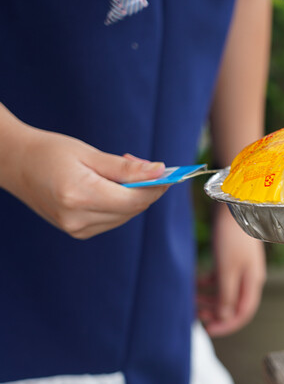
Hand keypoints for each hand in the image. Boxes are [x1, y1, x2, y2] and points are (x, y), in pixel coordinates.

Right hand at [0, 126, 167, 238]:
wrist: (15, 164)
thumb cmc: (51, 152)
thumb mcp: (89, 154)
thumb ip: (126, 168)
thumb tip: (159, 171)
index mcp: (79, 195)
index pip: (134, 199)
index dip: (156, 187)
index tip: (167, 172)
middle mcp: (77, 218)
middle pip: (132, 209)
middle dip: (146, 189)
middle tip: (142, 164)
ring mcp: (76, 229)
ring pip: (125, 216)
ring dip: (132, 196)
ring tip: (118, 172)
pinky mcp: (78, 232)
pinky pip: (113, 220)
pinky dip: (119, 204)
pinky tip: (108, 187)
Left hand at [198, 205, 266, 336]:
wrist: (234, 205)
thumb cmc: (232, 237)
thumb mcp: (227, 270)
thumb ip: (226, 295)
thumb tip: (224, 317)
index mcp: (253, 282)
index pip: (243, 313)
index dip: (226, 325)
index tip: (208, 330)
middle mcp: (249, 277)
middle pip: (234, 304)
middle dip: (215, 313)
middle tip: (196, 317)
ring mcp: (241, 267)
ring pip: (225, 292)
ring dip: (209, 299)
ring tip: (192, 300)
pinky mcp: (232, 257)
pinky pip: (220, 278)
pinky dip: (208, 284)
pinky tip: (195, 282)